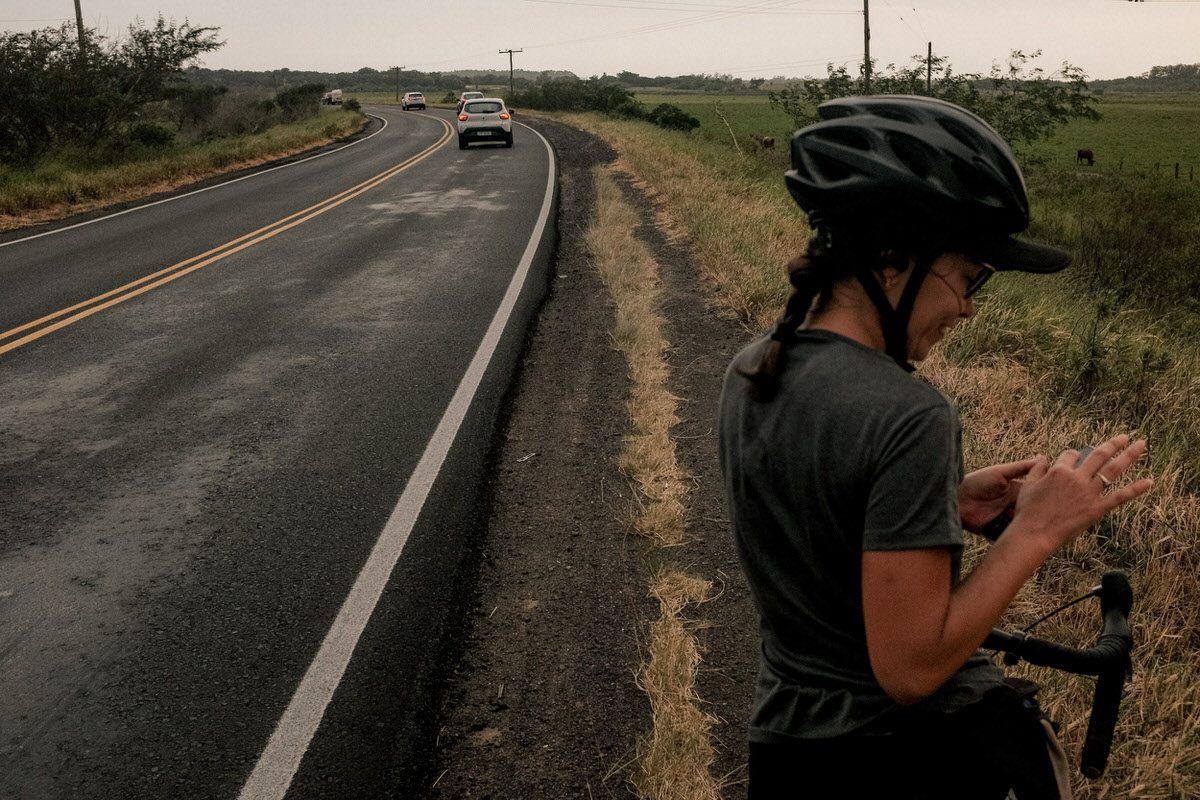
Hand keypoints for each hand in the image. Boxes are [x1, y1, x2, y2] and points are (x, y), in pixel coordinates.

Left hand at [959, 458, 1039, 532]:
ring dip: (1023, 522)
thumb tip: (1042, 458)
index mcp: (1017, 492)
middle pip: (1031, 512)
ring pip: (1023, 524)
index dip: (1043, 498)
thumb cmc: (976, 482)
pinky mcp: (999, 530)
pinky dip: (1014, 532)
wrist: (956, 499)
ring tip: (1021, 518)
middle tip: (1037, 513)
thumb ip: (1021, 467)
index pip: (1037, 496)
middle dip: (1034, 513)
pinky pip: (1011, 534)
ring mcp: (1006, 519)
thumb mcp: (1000, 472)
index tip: (1051, 498)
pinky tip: (1013, 527)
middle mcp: (1014, 506)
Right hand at [1010, 434, 1152, 554]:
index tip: (1075, 458)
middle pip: (1098, 455)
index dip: (1073, 455)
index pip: (1071, 455)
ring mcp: (1089, 493)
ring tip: (1141, 445)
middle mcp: (1077, 478)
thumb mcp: (1028, 485)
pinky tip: (1149, 481)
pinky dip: (1136, 489)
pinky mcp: (1097, 508)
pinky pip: (1120, 496)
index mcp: (1059, 471)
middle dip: (1114, 444)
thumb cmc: (1028, 511)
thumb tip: (1043, 456)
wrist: (1035, 533)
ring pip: (1113, 469)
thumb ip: (1037, 468)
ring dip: (1129, 455)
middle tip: (1125, 436)